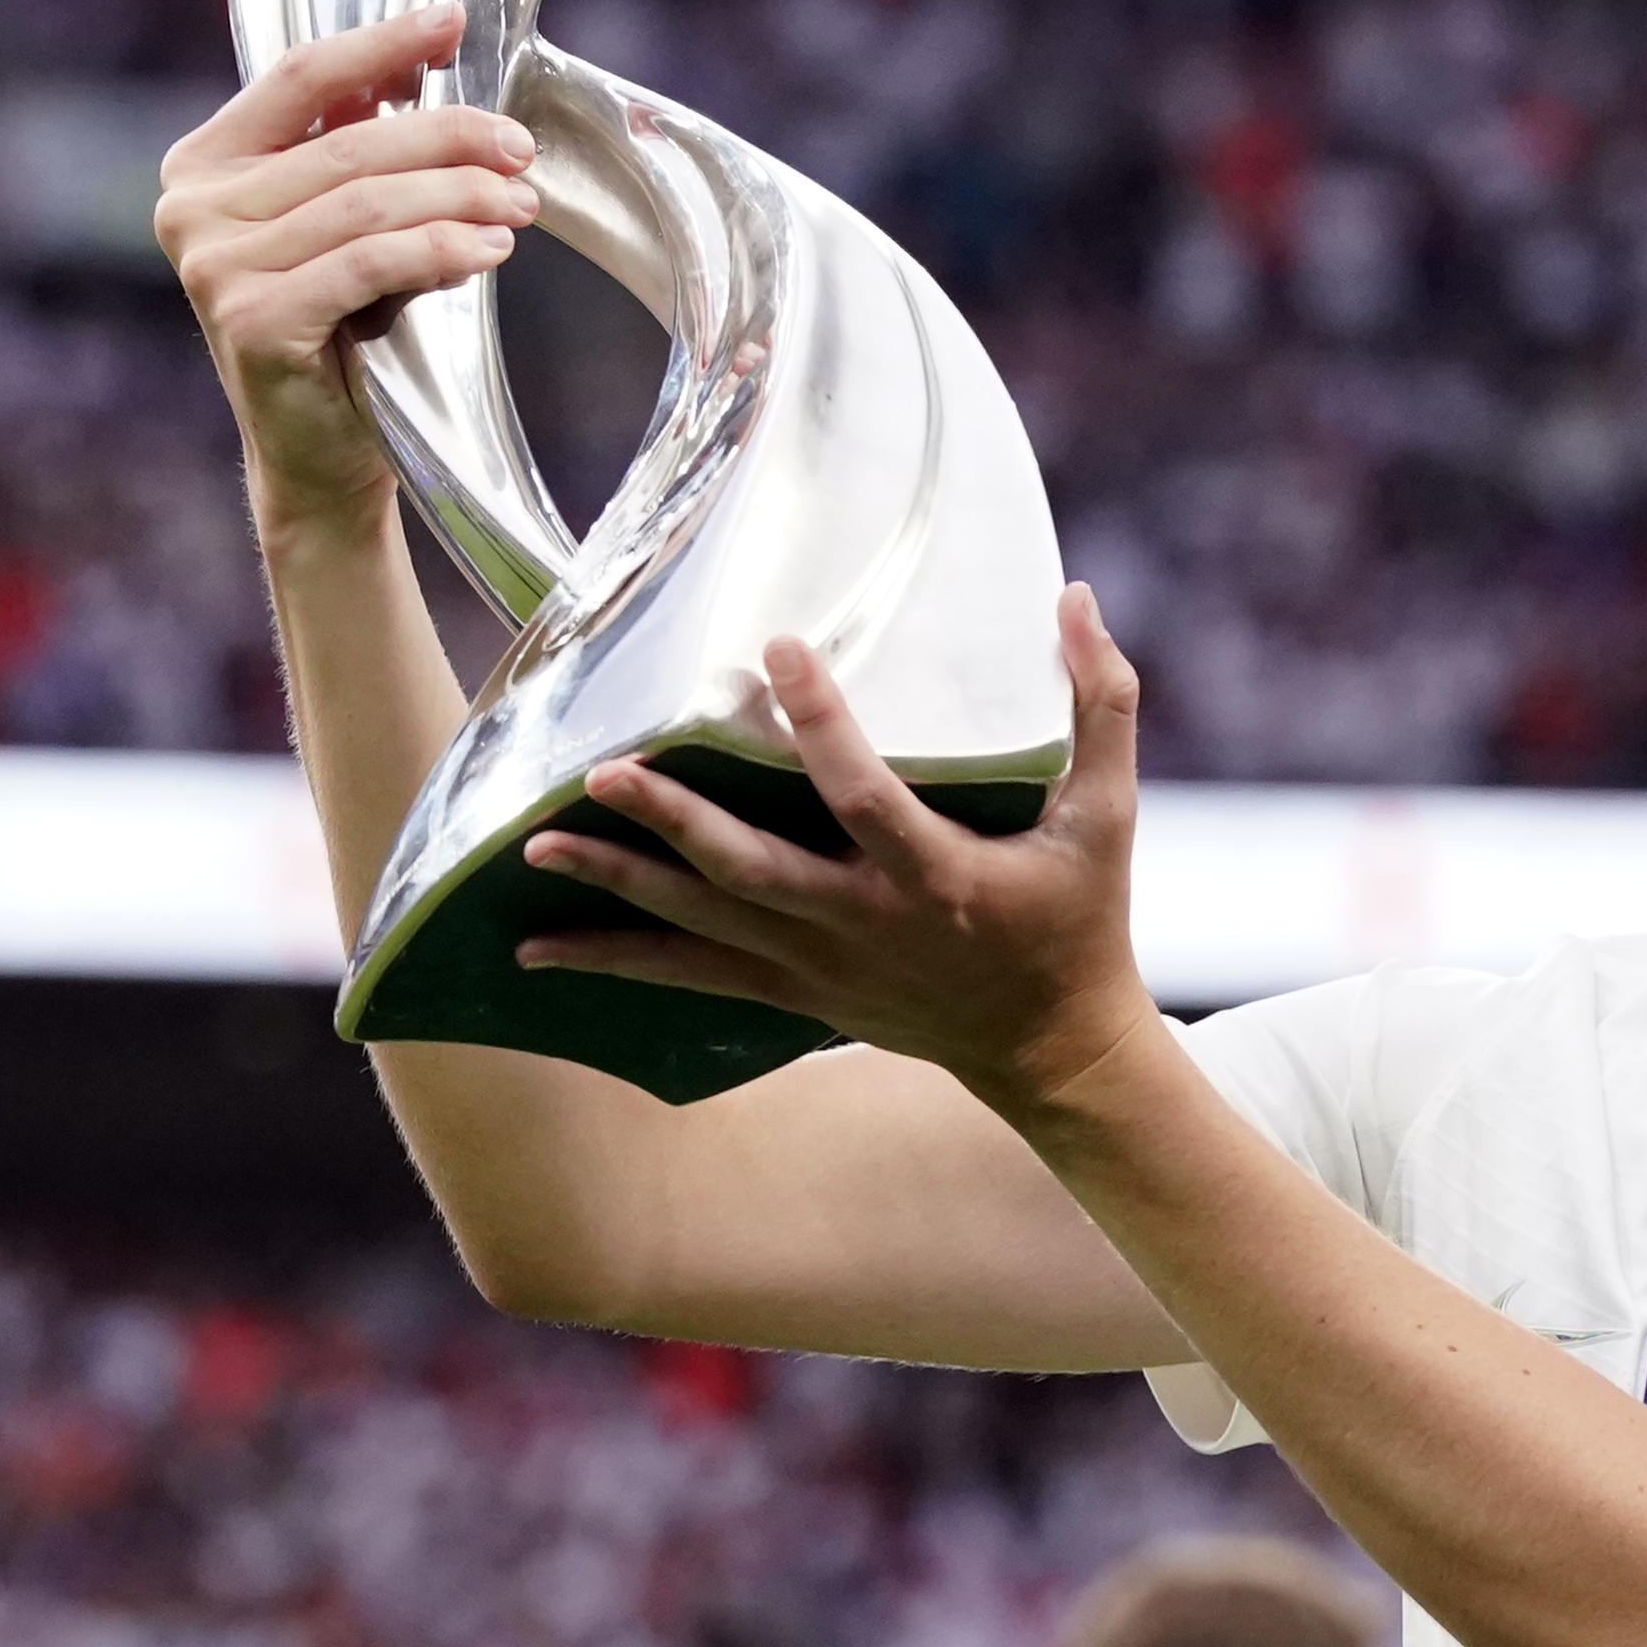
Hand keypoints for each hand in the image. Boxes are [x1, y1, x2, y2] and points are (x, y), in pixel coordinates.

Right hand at [155, 7, 544, 525]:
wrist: (317, 453)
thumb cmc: (341, 326)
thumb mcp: (349, 223)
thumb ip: (365, 149)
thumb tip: (431, 66)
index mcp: (205, 164)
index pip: (301, 77)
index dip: (382, 43)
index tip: (452, 20)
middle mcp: (193, 208)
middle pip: (349, 142)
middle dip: (449, 136)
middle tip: (519, 148)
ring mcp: (214, 267)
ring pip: (367, 201)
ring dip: (459, 195)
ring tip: (518, 204)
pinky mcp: (252, 320)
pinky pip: (369, 262)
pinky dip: (441, 249)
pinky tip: (489, 252)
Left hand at [513, 593, 1160, 1119]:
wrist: (1051, 1051)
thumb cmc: (1083, 919)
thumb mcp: (1109, 815)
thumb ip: (1102, 704)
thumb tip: (1076, 596)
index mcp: (936, 877)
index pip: (864, 797)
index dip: (820, 724)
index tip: (776, 649)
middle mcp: (865, 927)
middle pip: (749, 873)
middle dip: (672, 824)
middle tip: (602, 773)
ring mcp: (821, 968)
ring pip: (702, 926)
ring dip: (618, 884)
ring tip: (537, 843)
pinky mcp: (797, 995)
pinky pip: (691, 977)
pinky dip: (615, 960)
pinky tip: (536, 947)